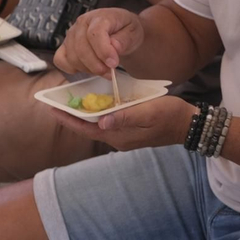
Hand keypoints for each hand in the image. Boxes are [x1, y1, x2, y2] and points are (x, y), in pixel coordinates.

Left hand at [50, 94, 196, 151]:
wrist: (188, 125)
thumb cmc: (170, 116)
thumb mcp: (149, 112)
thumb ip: (125, 117)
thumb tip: (102, 122)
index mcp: (120, 136)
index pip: (87, 128)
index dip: (68, 119)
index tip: (51, 109)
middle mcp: (118, 139)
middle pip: (88, 127)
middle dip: (72, 116)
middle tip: (55, 102)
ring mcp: (124, 136)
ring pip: (97, 125)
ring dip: (83, 114)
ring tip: (69, 101)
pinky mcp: (130, 131)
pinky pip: (108, 123)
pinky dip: (97, 113)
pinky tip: (94, 104)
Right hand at [54, 8, 143, 75]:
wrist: (122, 32)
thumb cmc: (126, 30)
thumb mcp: (133, 32)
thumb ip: (124, 39)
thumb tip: (114, 47)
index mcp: (100, 16)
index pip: (95, 33)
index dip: (103, 51)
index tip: (113, 64)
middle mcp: (82, 23)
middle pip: (81, 48)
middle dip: (96, 65)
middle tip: (110, 72)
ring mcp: (71, 34)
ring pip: (72, 56)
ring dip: (88, 69)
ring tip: (103, 70)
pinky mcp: (66, 45)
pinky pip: (60, 60)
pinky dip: (72, 68)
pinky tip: (87, 69)